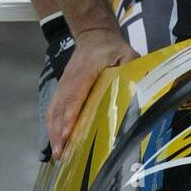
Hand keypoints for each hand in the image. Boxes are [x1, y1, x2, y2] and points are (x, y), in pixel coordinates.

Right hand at [46, 28, 136, 159]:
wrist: (93, 36)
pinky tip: (56, 143)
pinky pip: (53, 110)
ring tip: (58, 154)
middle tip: (62, 153)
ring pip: (54, 112)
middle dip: (59, 132)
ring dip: (53, 133)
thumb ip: (131, 66)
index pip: (75, 96)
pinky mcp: (61, 90)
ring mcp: (63, 86)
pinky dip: (52, 127)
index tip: (68, 133)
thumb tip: (138, 83)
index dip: (71, 115)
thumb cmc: (111, 48)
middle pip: (60, 109)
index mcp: (84, 73)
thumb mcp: (125, 53)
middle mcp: (69, 81)